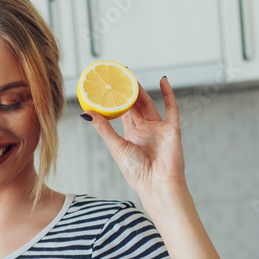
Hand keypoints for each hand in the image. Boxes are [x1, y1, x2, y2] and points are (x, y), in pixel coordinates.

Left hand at [83, 77, 186, 206]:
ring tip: (132, 76)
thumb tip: (86, 113)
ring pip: (149, 104)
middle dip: (128, 91)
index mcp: (131, 136)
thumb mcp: (116, 146)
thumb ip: (103, 128)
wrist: (157, 184)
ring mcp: (158, 129)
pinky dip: (168, 94)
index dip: (115, 100)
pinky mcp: (172, 128)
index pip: (122, 113)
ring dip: (141, 90)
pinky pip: (171, 108)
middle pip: (135, 106)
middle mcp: (145, 130)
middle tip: (119, 75)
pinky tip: (163, 80)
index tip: (108, 87)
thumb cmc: (136, 171)